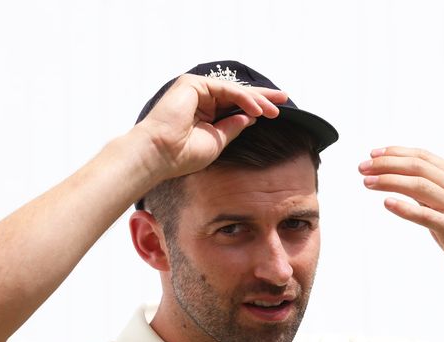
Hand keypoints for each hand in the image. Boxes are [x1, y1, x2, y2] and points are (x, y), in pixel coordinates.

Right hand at [133, 74, 287, 178]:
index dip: (256, 107)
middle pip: (237, 94)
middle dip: (262, 97)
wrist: (159, 155)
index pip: (234, 105)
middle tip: (284, 99)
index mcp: (203, 112)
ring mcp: (195, 89)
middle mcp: (199, 98)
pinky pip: (226, 89)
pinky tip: (258, 109)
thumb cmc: (181, 155)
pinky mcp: (192, 84)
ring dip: (257, 100)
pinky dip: (244, 98)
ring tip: (275, 111)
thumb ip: (232, 127)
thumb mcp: (216, 141)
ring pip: (234, 91)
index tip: (276, 111)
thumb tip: (251, 118)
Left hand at [358, 146, 443, 290]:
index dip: (395, 153)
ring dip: (389, 181)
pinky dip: (404, 207)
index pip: (422, 156)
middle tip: (362, 167)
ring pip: (418, 186)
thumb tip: (396, 179)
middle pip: (417, 167)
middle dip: (386, 164)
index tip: (373, 155)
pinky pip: (425, 215)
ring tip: (367, 182)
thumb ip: (428, 190)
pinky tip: (387, 203)